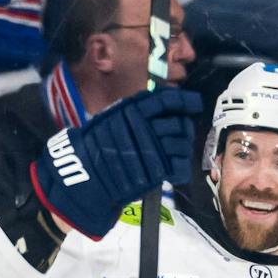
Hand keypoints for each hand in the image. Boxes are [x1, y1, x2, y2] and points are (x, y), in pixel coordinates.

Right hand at [28, 84, 202, 238]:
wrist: (82, 177)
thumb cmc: (96, 147)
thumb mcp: (110, 119)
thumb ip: (135, 111)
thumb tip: (166, 104)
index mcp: (130, 110)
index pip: (165, 100)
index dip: (184, 101)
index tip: (195, 103)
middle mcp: (141, 127)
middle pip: (178, 124)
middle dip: (184, 129)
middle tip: (183, 134)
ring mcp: (149, 151)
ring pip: (181, 145)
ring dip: (183, 149)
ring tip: (177, 153)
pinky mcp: (152, 174)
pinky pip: (178, 167)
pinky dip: (181, 168)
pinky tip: (175, 168)